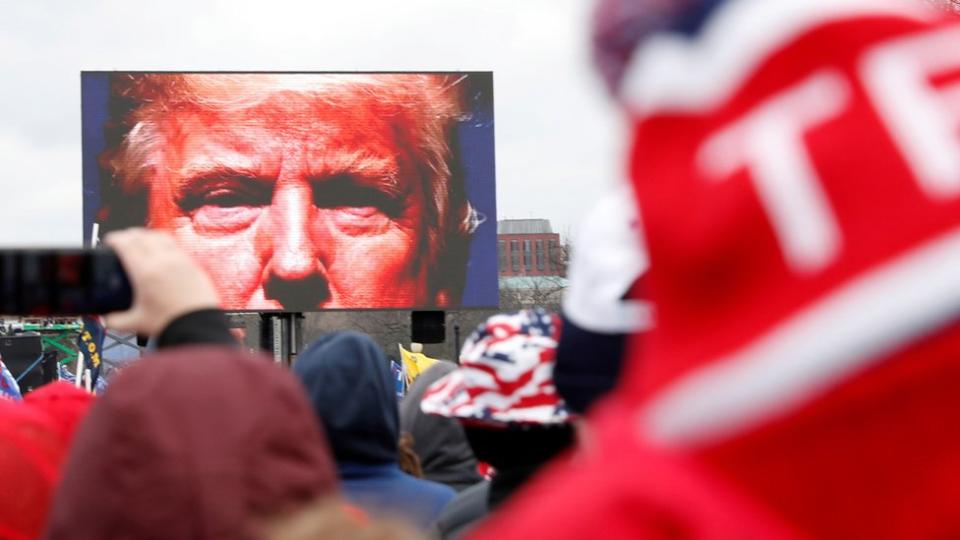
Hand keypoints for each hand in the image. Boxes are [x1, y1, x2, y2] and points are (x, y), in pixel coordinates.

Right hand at [104, 228, 220, 336]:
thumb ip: (116, 320)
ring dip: (146, 235)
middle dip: (128, 235)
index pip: (126, 244)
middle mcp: (163, 261)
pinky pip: (175, 245)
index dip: (114, 238)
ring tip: (140, 241)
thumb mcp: (136, 322)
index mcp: (145, 272)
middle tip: (121, 240)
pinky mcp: (192, 264)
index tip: (109, 240)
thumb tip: (107, 318)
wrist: (199, 325)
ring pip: (160, 237)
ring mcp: (180, 260)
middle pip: (142, 236)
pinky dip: (163, 242)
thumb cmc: (172, 323)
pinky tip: (162, 250)